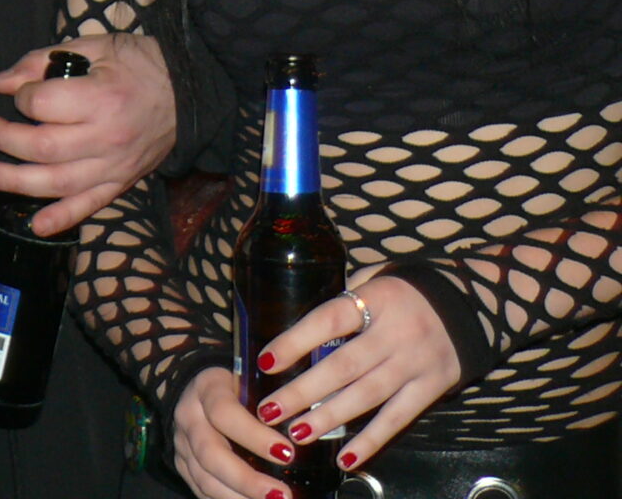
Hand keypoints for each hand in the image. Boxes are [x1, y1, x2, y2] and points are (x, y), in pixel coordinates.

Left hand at [0, 31, 174, 233]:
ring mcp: (115, 165)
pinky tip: (36, 225)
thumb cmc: (138, 63)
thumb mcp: (92, 46)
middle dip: (4, 138)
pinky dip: (62, 218)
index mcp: (101, 98)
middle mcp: (107, 138)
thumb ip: (42, 61)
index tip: (14, 90)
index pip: (41, 105)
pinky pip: (89, 206)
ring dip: (16, 182)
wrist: (189, 90)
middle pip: (42, 148)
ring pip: (58, 183)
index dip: (19, 97)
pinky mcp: (122, 182)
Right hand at [173, 366, 292, 498]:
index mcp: (207, 387)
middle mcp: (189, 417)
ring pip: (204, 477)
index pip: (224, 412)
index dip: (254, 435)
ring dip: (239, 496)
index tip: (287, 453)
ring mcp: (182, 444)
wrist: (198, 389)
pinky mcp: (183, 465)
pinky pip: (202, 490)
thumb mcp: (252, 378)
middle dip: (247, 479)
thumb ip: (273, 395)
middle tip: (282, 494)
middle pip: (210, 453)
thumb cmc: (237, 384)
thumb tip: (308, 428)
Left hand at [253, 274, 461, 474]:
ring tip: (297, 434)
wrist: (472, 303)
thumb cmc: (405, 291)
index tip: (265, 362)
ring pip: (367, 396)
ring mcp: (416, 363)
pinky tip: (346, 458)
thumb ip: (341, 299)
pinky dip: (372, 440)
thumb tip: (293, 321)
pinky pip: (398, 418)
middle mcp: (397, 333)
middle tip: (270, 411)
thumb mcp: (374, 279)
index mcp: (377, 299)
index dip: (296, 341)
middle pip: (343, 366)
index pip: (329, 320)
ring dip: (329, 418)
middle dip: (303, 392)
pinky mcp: (432, 387)